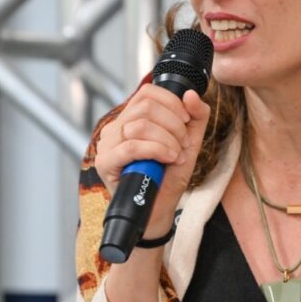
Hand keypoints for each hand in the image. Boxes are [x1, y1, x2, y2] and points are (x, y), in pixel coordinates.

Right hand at [94, 84, 210, 238]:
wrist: (159, 209)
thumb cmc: (169, 176)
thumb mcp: (189, 143)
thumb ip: (196, 117)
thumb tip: (191, 94)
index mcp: (132, 118)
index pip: (148, 92)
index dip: (172, 102)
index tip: (186, 120)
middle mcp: (116, 127)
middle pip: (146, 107)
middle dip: (174, 124)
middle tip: (182, 144)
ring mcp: (107, 144)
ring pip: (140, 125)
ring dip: (167, 140)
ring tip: (176, 155)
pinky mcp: (105, 162)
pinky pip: (132, 147)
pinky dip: (157, 151)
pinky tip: (168, 159)